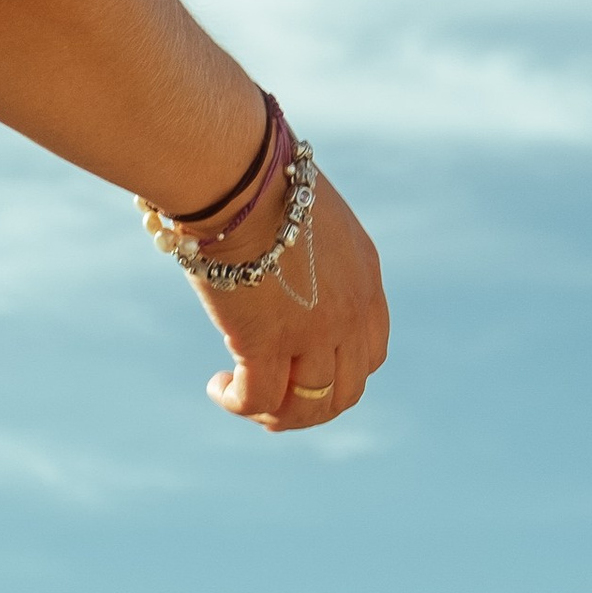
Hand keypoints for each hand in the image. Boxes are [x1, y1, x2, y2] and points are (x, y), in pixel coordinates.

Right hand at [196, 164, 390, 432]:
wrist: (241, 178)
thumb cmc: (261, 181)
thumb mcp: (309, 217)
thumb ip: (308, 251)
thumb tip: (280, 262)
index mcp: (365, 279)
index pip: (372, 351)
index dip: (341, 372)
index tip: (305, 368)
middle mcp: (349, 313)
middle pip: (347, 389)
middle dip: (312, 405)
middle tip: (274, 399)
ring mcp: (312, 332)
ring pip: (308, 406)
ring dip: (275, 414)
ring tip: (240, 398)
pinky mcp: (265, 341)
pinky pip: (259, 400)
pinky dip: (239, 404)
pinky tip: (219, 388)